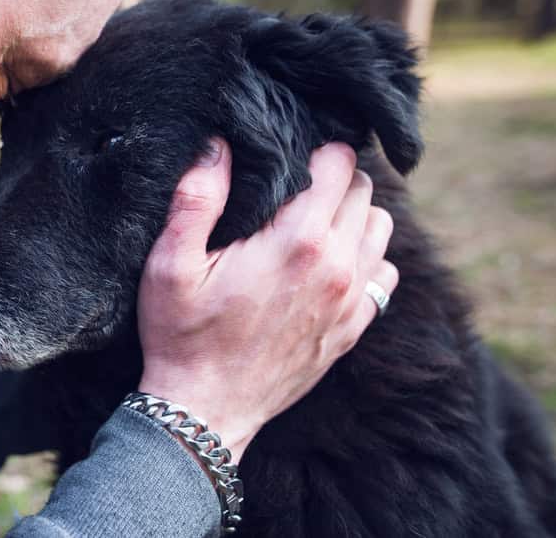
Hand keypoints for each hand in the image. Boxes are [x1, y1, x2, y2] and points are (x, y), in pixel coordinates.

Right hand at [137, 140, 397, 460]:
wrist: (205, 411)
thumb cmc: (183, 335)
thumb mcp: (171, 264)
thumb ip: (195, 198)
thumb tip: (217, 145)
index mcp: (298, 242)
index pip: (339, 165)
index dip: (315, 151)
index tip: (288, 157)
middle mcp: (338, 267)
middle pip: (364, 192)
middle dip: (334, 180)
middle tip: (294, 188)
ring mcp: (351, 302)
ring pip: (381, 229)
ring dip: (353, 216)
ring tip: (312, 222)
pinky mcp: (353, 330)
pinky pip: (385, 275)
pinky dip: (366, 259)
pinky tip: (329, 265)